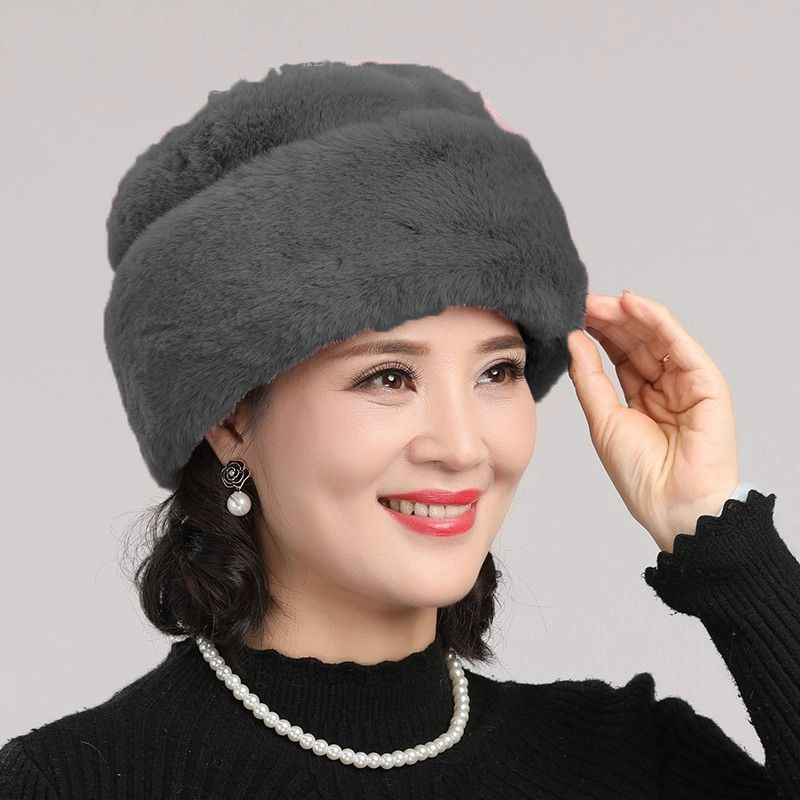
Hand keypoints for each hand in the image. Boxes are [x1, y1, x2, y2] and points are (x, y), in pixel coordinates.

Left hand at [566, 290, 738, 553]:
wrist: (673, 506)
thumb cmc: (640, 475)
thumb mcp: (603, 419)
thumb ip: (590, 377)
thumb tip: (574, 339)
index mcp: (642, 398)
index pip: (619, 354)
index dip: (597, 333)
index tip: (572, 314)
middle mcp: (666, 387)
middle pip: (637, 342)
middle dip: (609, 319)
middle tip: (581, 301)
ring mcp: (687, 384)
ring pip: (656, 337)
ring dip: (627, 315)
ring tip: (597, 300)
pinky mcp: (707, 383)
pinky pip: (680, 344)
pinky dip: (657, 321)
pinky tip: (630, 304)